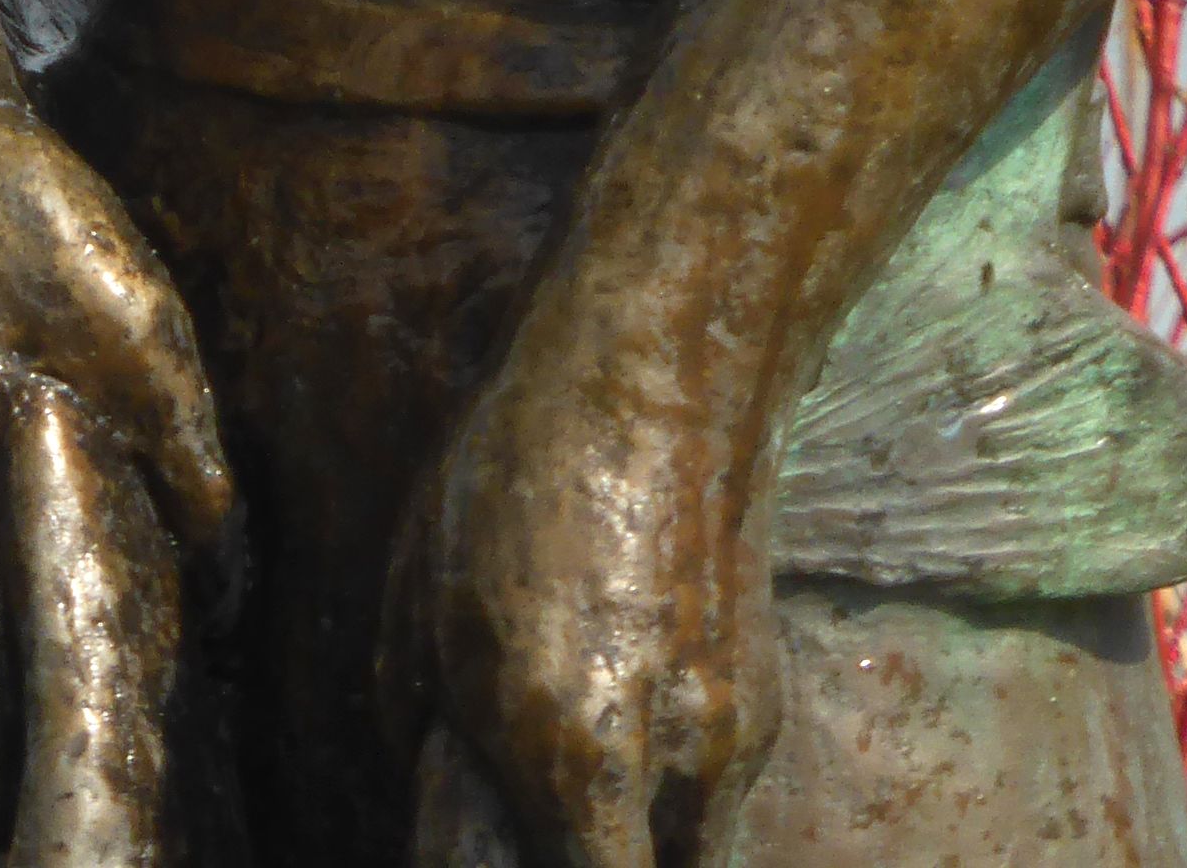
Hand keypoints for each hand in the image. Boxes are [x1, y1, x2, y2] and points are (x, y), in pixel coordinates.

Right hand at [0, 91, 234, 851]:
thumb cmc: (8, 194)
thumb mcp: (132, 320)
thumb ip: (186, 460)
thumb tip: (231, 581)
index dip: (33, 754)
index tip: (80, 827)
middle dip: (38, 699)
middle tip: (125, 770)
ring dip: (17, 618)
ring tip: (114, 677)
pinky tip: (64, 554)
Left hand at [391, 300, 778, 867]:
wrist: (660, 368)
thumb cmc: (516, 466)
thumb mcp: (424, 592)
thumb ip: (418, 716)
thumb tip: (423, 774)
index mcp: (568, 745)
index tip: (502, 856)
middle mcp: (664, 760)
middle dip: (602, 864)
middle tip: (551, 831)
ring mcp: (730, 731)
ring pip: (692, 851)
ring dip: (644, 840)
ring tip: (588, 787)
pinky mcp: (768, 696)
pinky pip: (717, 792)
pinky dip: (679, 790)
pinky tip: (631, 722)